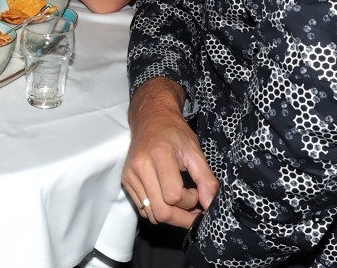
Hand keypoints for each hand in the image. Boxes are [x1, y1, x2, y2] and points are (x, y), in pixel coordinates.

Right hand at [122, 78, 218, 227]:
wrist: (150, 118)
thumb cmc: (174, 132)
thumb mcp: (195, 151)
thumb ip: (205, 179)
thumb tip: (210, 204)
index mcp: (159, 156)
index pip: (174, 196)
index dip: (190, 201)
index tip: (196, 191)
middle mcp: (140, 167)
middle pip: (161, 211)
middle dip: (181, 218)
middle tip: (193, 210)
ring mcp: (130, 175)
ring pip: (151, 214)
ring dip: (170, 216)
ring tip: (180, 203)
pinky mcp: (126, 180)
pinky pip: (142, 208)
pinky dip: (157, 210)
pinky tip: (166, 198)